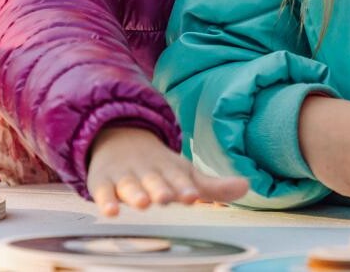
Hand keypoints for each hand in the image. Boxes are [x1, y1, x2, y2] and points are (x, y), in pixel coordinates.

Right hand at [86, 126, 248, 215]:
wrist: (120, 138)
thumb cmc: (160, 166)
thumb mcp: (185, 173)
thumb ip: (214, 187)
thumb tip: (247, 187)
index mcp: (170, 169)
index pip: (179, 178)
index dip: (185, 187)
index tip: (192, 195)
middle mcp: (148, 172)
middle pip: (155, 181)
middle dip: (161, 189)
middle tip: (166, 198)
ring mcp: (125, 176)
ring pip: (130, 185)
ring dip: (135, 193)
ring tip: (142, 203)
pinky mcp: (104, 181)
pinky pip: (103, 191)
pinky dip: (106, 200)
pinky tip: (110, 211)